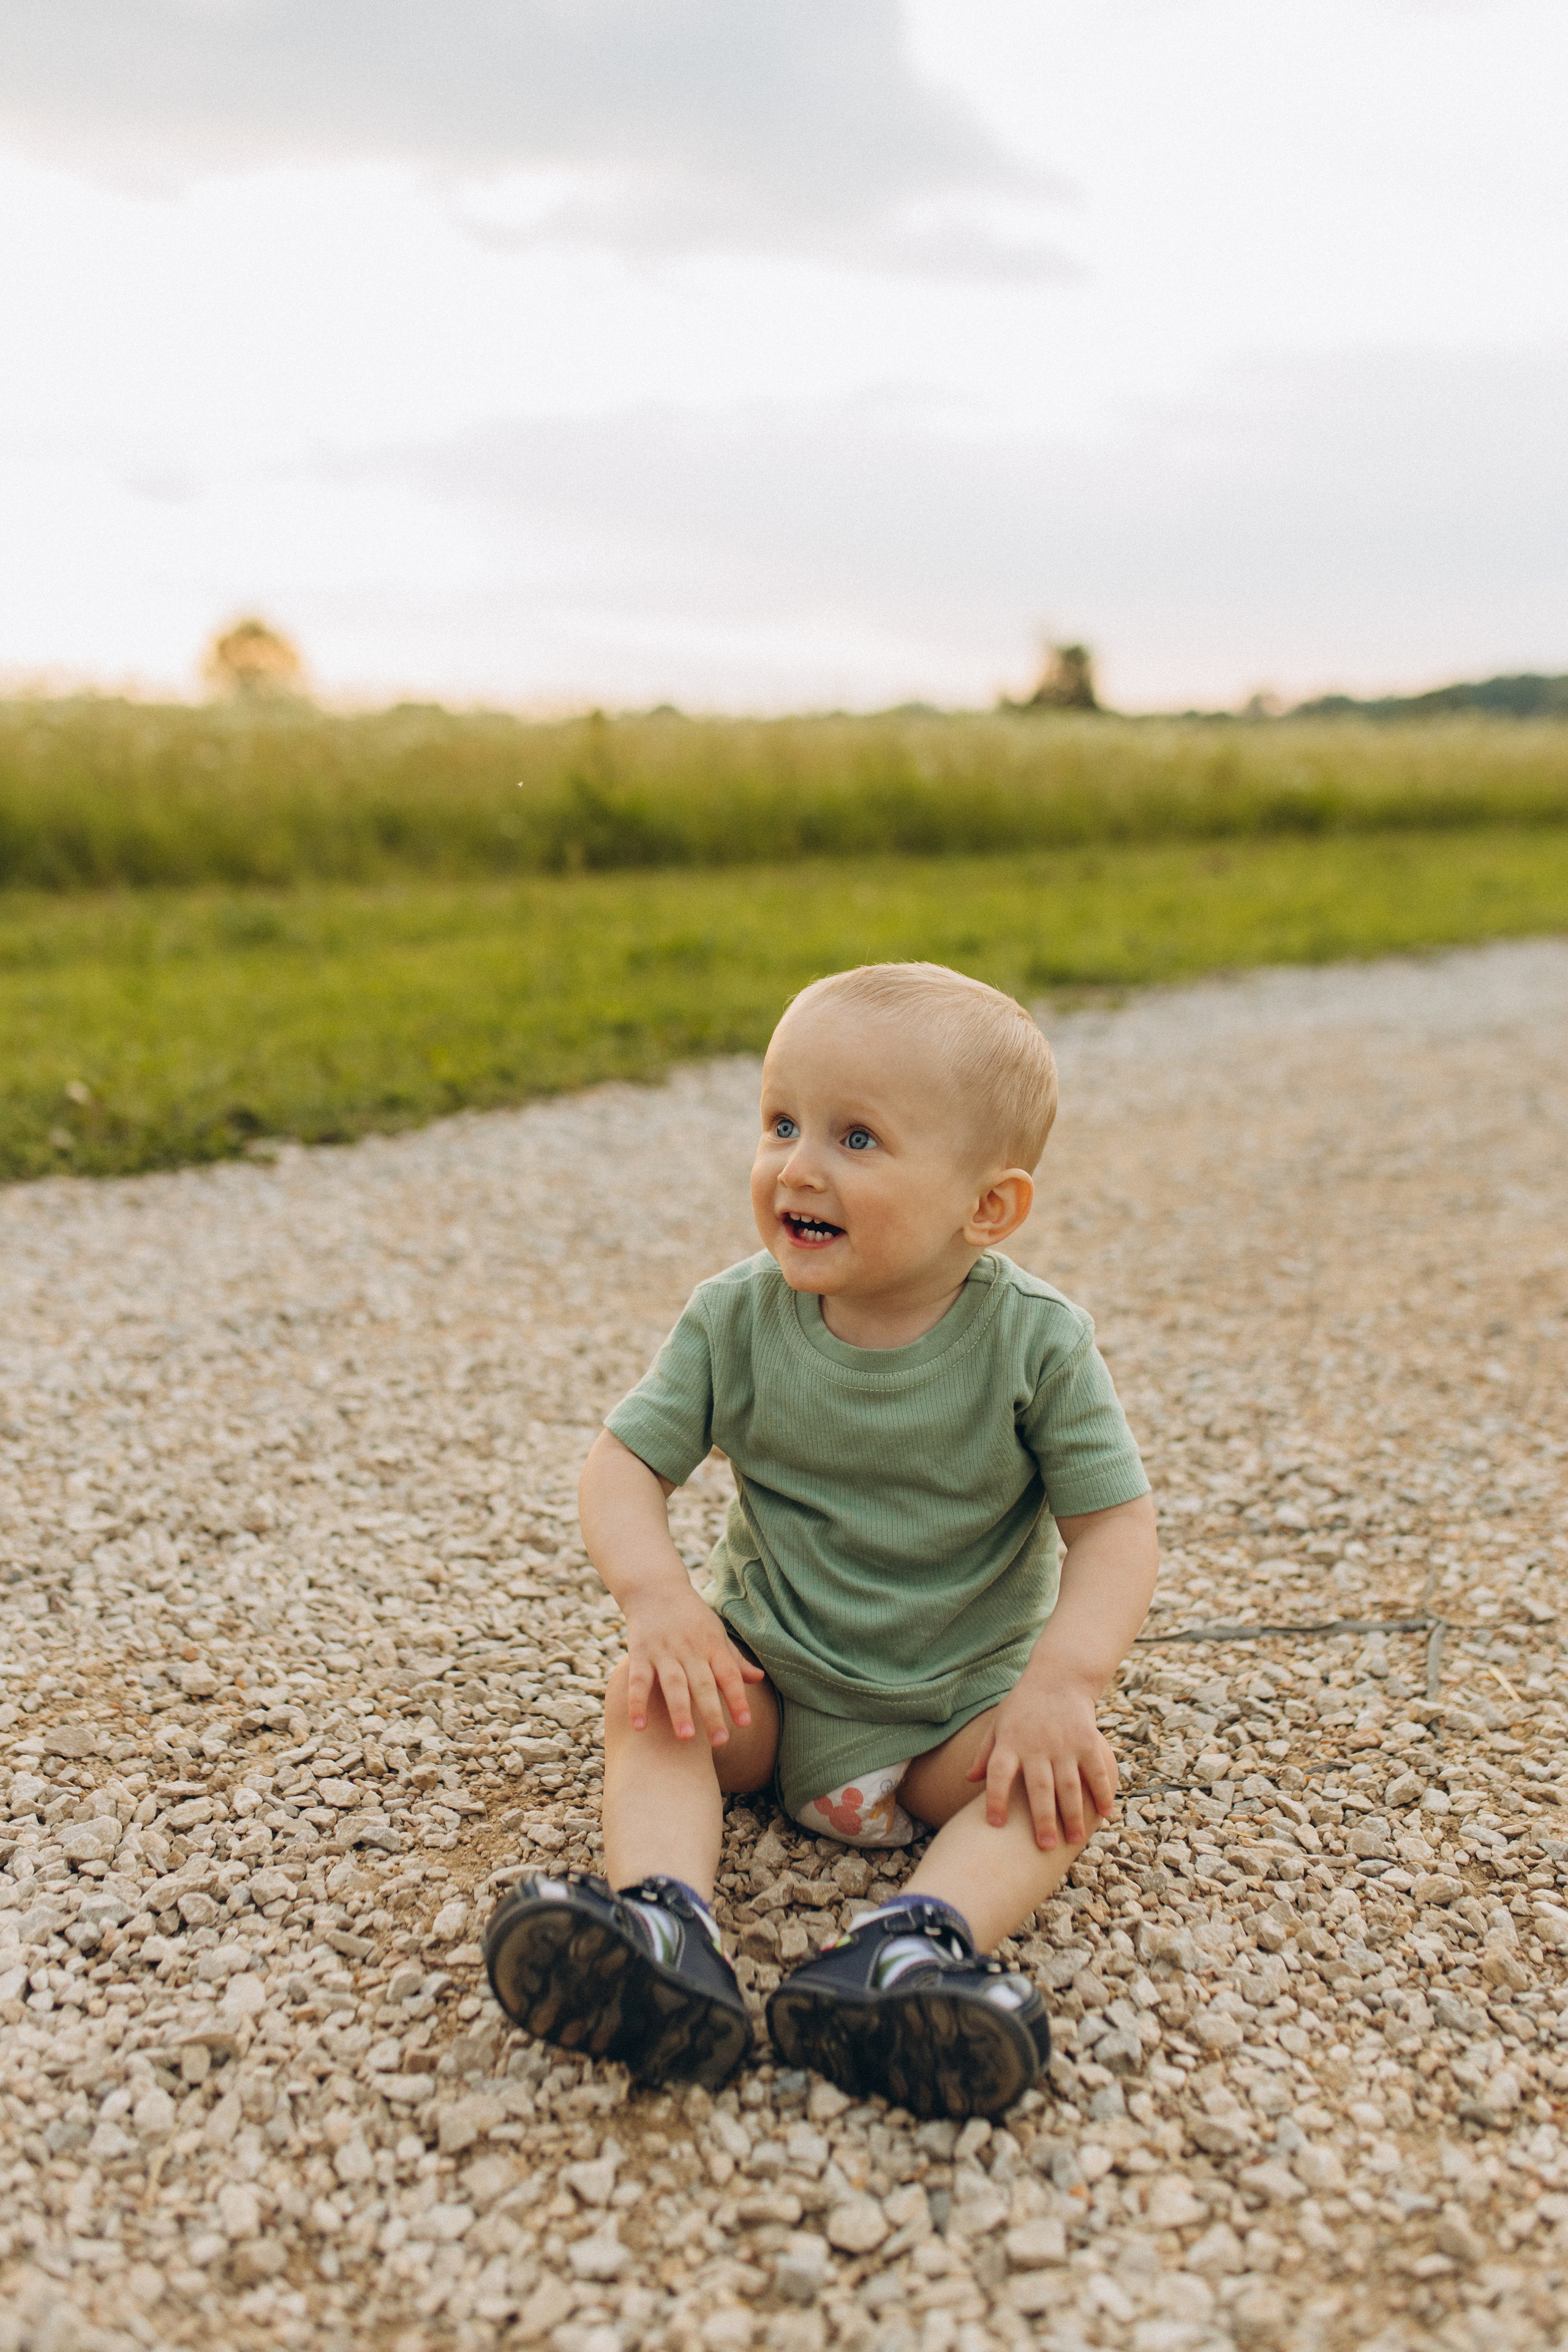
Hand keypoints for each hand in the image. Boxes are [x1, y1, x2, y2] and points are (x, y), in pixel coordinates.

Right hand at [624, 1582, 763, 1747]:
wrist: (655, 1587)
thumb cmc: (691, 1616)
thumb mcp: (716, 1633)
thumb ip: (734, 1659)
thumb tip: (759, 1679)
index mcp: (712, 1645)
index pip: (728, 1675)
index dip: (738, 1698)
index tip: (745, 1723)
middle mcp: (689, 1649)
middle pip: (703, 1684)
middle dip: (712, 1713)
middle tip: (721, 1742)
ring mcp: (663, 1651)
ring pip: (673, 1684)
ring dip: (680, 1710)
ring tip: (686, 1738)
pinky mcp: (639, 1652)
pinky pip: (638, 1680)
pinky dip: (637, 1703)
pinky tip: (639, 1726)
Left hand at [965, 1673, 1117, 1849]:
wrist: (1059, 1676)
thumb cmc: (1024, 1706)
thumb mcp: (999, 1723)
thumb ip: (985, 1753)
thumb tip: (968, 1779)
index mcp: (1011, 1742)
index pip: (998, 1773)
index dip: (995, 1798)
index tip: (994, 1823)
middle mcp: (1037, 1745)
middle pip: (1039, 1787)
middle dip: (1042, 1819)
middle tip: (1045, 1847)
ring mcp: (1065, 1743)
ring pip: (1070, 1784)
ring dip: (1074, 1814)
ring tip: (1074, 1840)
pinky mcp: (1088, 1740)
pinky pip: (1096, 1770)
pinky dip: (1103, 1792)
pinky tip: (1106, 1814)